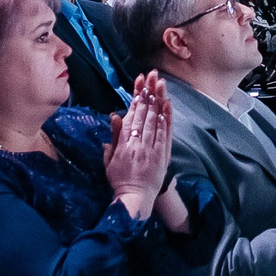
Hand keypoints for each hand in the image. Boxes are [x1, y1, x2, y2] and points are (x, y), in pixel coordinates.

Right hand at [103, 73, 173, 214]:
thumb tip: (115, 115)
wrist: (134, 198)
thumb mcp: (109, 159)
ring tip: (160, 85)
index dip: (136, 99)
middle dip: (148, 94)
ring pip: (155, 121)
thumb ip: (114, 136)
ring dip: (158, 102)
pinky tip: (166, 107)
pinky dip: (165, 120)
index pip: (131, 116)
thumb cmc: (120, 179)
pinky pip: (164, 134)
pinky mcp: (162, 155)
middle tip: (152, 77)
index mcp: (124, 143)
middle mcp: (138, 143)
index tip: (140, 85)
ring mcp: (152, 149)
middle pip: (144, 114)